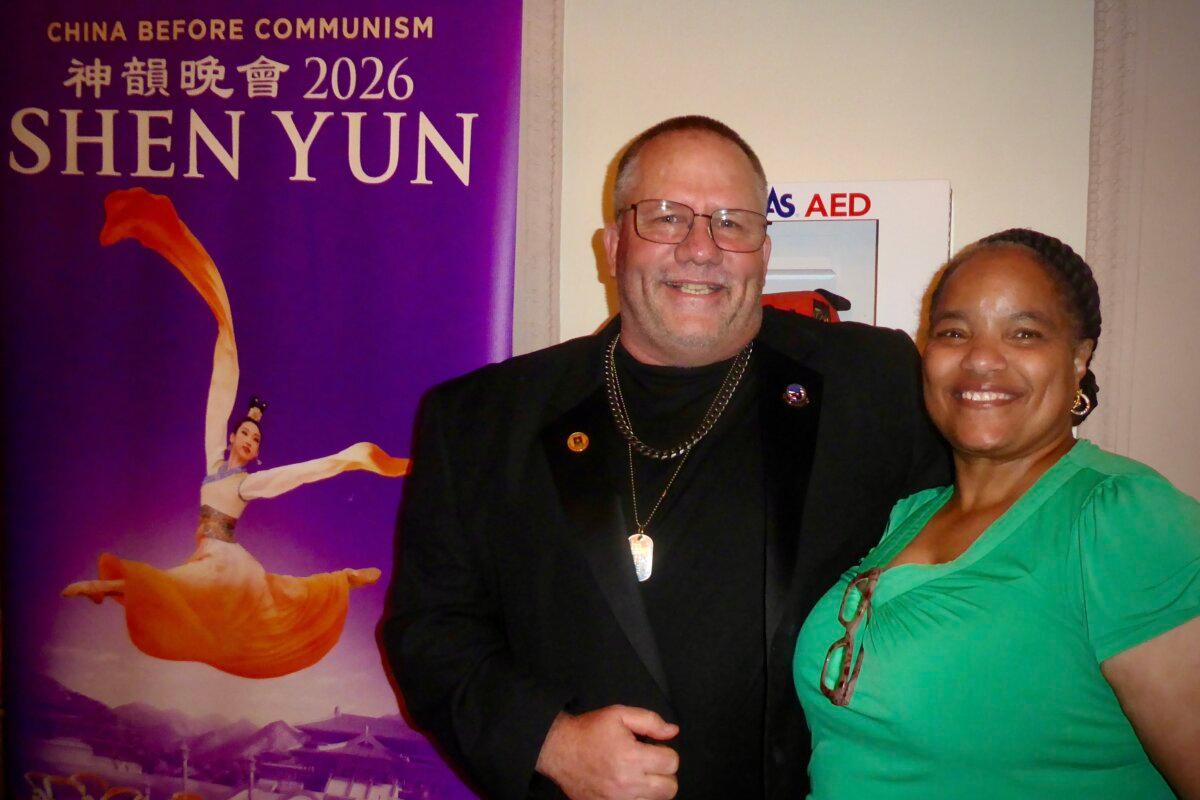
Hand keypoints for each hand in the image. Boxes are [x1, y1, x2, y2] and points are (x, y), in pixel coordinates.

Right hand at [535, 706, 679, 799]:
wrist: (560, 750)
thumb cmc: (589, 731)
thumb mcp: (619, 714)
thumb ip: (650, 721)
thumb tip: (673, 731)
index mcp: (631, 756)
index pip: (671, 762)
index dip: (665, 752)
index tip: (653, 749)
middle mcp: (627, 783)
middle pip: (669, 788)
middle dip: (664, 773)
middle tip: (650, 763)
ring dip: (653, 789)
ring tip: (638, 775)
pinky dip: (638, 798)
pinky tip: (629, 787)